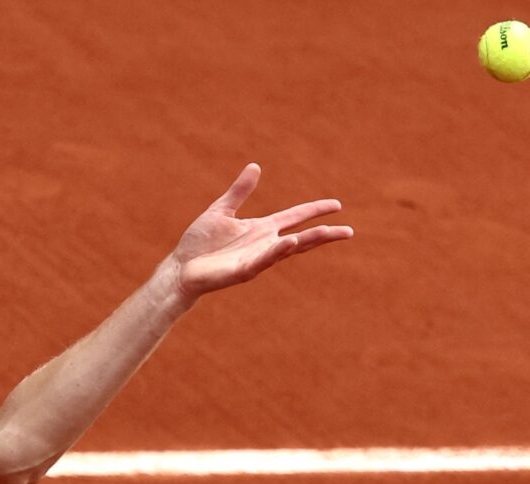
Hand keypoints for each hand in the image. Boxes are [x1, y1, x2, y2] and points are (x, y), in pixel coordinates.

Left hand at [173, 164, 352, 298]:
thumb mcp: (221, 210)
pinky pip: (264, 260)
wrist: (180, 267)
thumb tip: (255, 166)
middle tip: (349, 231)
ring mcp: (256, 258)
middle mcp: (264, 244)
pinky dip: (278, 251)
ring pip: (287, 250)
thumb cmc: (199, 243)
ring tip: (326, 232)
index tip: (337, 205)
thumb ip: (239, 192)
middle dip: (324, 234)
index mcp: (261, 229)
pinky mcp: (243, 271)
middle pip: (301, 238)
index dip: (314, 210)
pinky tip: (291, 242)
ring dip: (307, 242)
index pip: (294, 217)